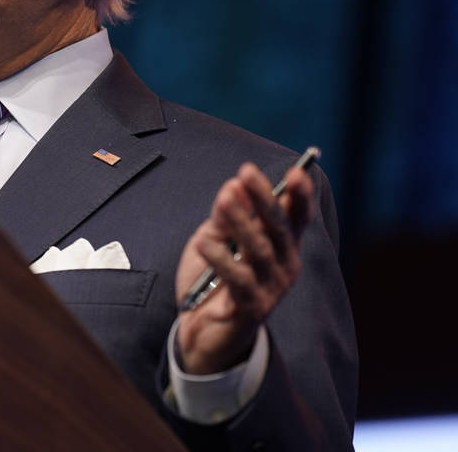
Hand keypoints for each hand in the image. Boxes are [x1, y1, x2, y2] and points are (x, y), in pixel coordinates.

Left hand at [174, 161, 313, 373]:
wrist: (202, 329)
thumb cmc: (212, 278)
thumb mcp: (216, 239)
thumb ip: (225, 215)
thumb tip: (235, 185)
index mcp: (282, 246)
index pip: (296, 217)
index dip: (299, 196)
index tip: (296, 171)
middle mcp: (285, 266)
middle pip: (278, 228)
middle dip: (264, 198)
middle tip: (247, 173)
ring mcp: (272, 289)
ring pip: (259, 250)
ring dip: (241, 222)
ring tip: (224, 199)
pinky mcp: (253, 308)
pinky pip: (238, 279)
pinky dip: (220, 258)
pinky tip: (203, 242)